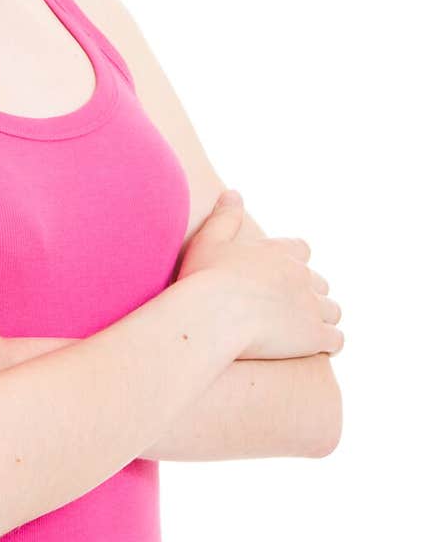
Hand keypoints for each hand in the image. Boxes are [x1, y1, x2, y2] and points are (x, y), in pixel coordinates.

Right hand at [176, 189, 344, 360]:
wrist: (213, 315)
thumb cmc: (205, 279)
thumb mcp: (209, 240)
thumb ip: (225, 217)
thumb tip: (233, 192)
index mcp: (279, 252)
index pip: (301, 250)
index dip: (294, 263)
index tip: (280, 276)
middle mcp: (301, 275)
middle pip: (319, 283)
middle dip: (308, 294)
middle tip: (287, 310)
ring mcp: (311, 306)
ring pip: (332, 310)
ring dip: (321, 319)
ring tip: (302, 331)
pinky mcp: (315, 336)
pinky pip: (336, 340)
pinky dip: (328, 343)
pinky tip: (314, 349)